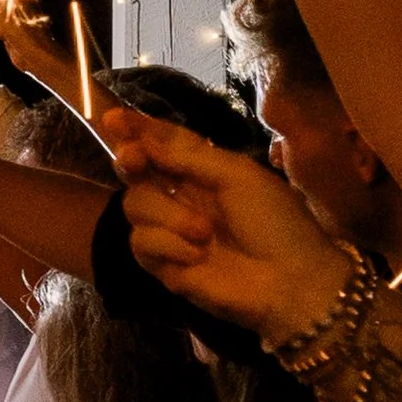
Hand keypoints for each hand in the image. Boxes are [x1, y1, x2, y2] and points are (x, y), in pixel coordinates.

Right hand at [107, 109, 346, 341]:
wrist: (289, 282)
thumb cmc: (275, 223)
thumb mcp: (238, 176)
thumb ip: (188, 155)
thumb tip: (144, 138)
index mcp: (206, 171)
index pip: (164, 143)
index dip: (139, 129)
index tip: (113, 118)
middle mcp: (183, 197)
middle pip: (137, 171)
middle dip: (131, 160)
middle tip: (132, 159)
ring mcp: (170, 231)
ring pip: (135, 205)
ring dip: (168, 215)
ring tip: (204, 233)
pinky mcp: (163, 265)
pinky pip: (141, 242)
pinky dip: (168, 245)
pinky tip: (196, 255)